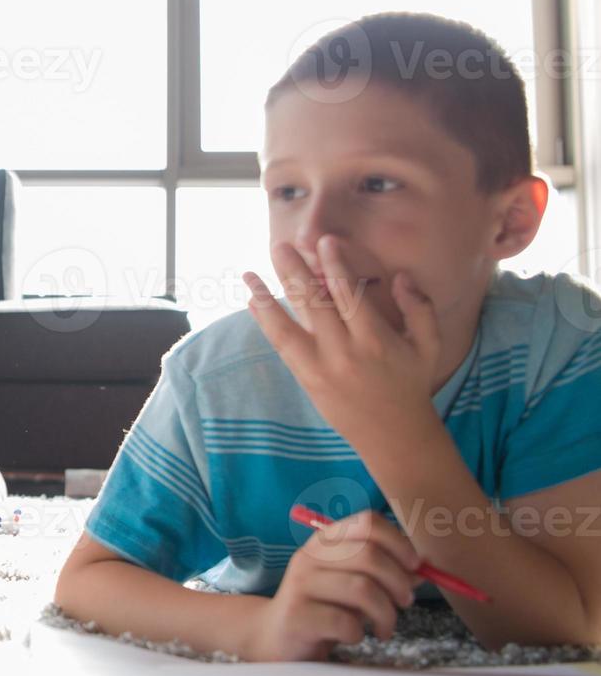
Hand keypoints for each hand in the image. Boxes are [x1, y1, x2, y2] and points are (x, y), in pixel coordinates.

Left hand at [243, 236, 442, 452]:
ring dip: (265, 298)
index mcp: (376, 339)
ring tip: (248, 274)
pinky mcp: (306, 379)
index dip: (337, 266)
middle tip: (280, 245)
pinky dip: (266, 323)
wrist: (393, 434)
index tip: (326, 241)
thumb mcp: (428, 345)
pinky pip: (282, 347)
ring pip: (288, 327)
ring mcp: (321, 367)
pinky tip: (253, 303)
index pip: (351, 294)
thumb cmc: (411, 382)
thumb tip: (400, 277)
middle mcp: (345, 352)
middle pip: (314, 305)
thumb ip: (420, 308)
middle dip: (295, 273)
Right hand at [246, 510, 421, 660]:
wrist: (275, 635)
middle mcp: (310, 556)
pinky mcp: (297, 615)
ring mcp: (301, 584)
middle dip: (399, 582)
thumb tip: (423, 568)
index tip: (414, 567)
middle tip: (405, 602)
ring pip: (362, 589)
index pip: (368, 523)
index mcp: (325, 540)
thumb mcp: (354, 584)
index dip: (399, 542)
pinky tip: (354, 636)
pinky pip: (345, 623)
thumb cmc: (324, 607)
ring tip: (385, 628)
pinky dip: (360, 633)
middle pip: (369, 555)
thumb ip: (386, 573)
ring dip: (386, 614)